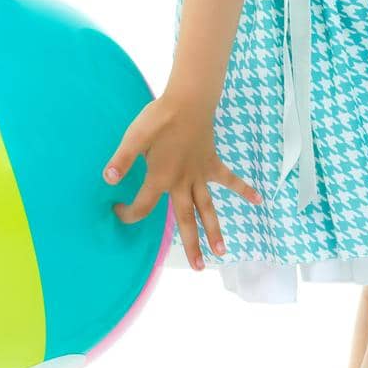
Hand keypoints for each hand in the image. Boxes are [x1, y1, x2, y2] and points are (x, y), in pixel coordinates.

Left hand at [103, 91, 262, 270]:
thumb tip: (108, 180)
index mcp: (161, 178)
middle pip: (186, 219)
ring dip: (216, 229)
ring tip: (223, 251)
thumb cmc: (159, 118)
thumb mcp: (135, 137)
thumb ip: (122, 159)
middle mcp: (182, 182)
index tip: (118, 211)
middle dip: (191, 245)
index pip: (143, 206)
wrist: (188, 100)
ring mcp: (199, 174)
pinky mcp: (211, 163)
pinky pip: (229, 179)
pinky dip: (243, 189)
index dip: (129, 213)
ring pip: (208, 207)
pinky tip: (258, 200)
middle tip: (199, 267)